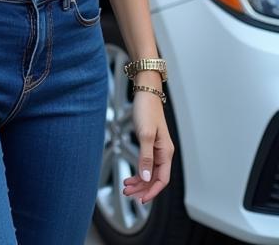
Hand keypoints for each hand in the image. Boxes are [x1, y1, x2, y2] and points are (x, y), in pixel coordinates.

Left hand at [122, 88, 173, 204]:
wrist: (146, 93)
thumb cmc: (147, 110)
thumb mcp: (145, 134)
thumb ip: (146, 156)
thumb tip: (145, 176)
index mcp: (166, 153)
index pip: (162, 180)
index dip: (152, 191)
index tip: (141, 200)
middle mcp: (163, 153)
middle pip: (155, 178)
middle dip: (142, 188)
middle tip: (127, 193)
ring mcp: (157, 149)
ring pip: (150, 172)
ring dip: (139, 181)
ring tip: (126, 186)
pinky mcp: (150, 144)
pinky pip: (146, 164)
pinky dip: (139, 171)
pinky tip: (131, 176)